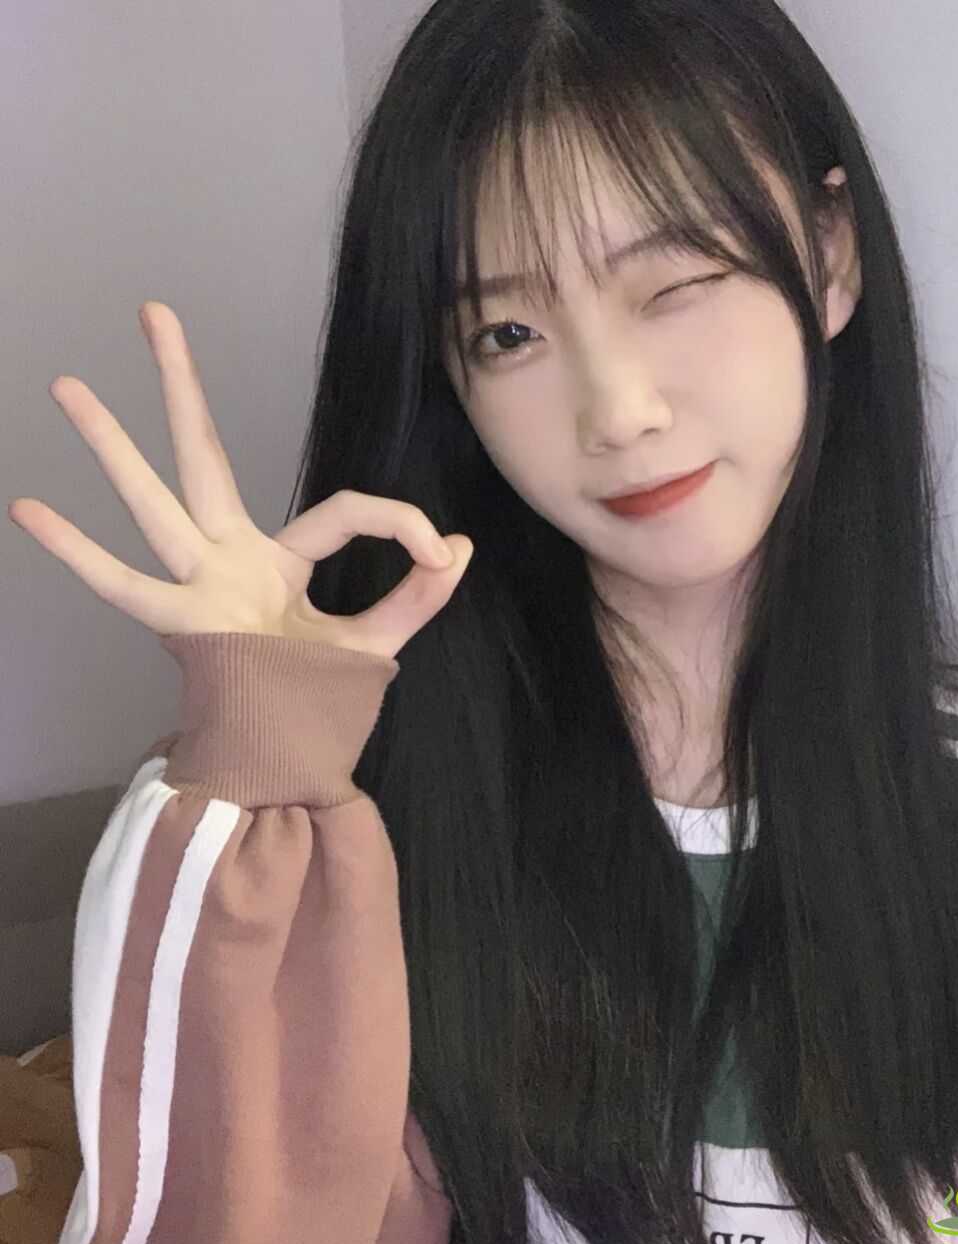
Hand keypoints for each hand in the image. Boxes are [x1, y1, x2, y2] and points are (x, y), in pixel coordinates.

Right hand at [8, 302, 472, 660]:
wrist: (286, 764)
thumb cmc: (316, 703)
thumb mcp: (376, 643)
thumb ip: (417, 596)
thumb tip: (462, 546)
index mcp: (280, 560)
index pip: (344, 512)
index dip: (402, 522)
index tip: (442, 550)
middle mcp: (231, 558)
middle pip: (206, 458)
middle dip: (183, 388)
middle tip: (155, 313)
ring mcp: (199, 585)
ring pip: (155, 504)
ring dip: (114, 448)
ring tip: (69, 388)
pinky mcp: (183, 625)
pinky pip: (127, 588)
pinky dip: (82, 556)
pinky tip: (31, 510)